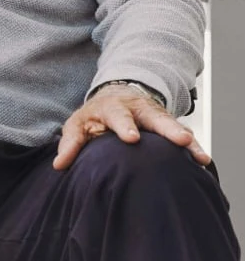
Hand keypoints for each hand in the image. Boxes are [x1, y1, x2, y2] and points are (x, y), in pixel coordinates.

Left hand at [53, 84, 209, 169]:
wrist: (117, 95)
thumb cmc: (95, 115)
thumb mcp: (78, 124)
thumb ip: (70, 143)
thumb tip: (59, 166)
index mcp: (113, 108)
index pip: (118, 117)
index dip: (125, 127)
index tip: (132, 138)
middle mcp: (138, 109)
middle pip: (154, 117)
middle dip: (167, 128)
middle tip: (180, 140)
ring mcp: (155, 116)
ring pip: (172, 126)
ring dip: (185, 140)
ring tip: (198, 155)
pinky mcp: (168, 126)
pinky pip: (183, 136)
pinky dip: (193, 147)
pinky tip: (202, 160)